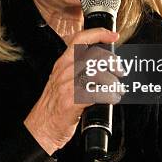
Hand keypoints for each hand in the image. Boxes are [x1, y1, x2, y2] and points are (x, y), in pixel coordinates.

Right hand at [24, 28, 119, 154]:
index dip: (98, 34)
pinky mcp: (72, 101)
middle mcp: (64, 71)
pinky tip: (112, 98)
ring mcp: (67, 85)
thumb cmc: (53, 105)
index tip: (113, 36)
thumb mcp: (62, 80)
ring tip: (118, 89)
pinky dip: (110, 95)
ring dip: (113, 81)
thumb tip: (101, 64)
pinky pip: (97, 93)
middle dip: (113, 62)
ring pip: (98, 74)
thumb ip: (76, 69)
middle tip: (120, 70)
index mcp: (62, 64)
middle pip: (94, 55)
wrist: (41, 127)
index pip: (79, 39)